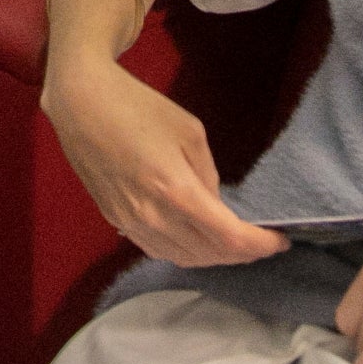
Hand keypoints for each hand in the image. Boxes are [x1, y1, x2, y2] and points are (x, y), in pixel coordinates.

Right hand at [41, 54, 286, 268]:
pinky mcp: (116, 220)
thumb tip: (214, 204)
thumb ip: (207, 174)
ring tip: (234, 245)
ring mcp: (131, 222)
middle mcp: (153, 216)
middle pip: (209, 254)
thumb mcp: (189, 131)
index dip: (259, 245)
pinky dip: (185, 252)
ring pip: (183, 259)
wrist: (81, 104)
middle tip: (261, 243)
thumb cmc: (138, 107)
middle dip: (242, 254)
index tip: (280, 240)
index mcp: (175, 190)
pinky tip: (196, 241)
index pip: (229, 237)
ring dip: (214, 257)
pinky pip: (158, 250)